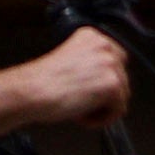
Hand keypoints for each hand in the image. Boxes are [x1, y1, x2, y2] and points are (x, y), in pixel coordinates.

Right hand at [13, 26, 130, 130]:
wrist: (33, 90)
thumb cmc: (43, 82)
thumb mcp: (70, 59)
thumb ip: (90, 64)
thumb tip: (103, 80)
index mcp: (91, 36)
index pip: (116, 58)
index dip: (105, 78)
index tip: (95, 90)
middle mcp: (103, 46)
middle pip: (122, 77)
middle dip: (106, 94)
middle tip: (85, 102)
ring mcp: (110, 64)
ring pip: (122, 95)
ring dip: (103, 107)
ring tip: (80, 109)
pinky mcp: (112, 84)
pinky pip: (118, 110)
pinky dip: (102, 118)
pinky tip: (83, 114)